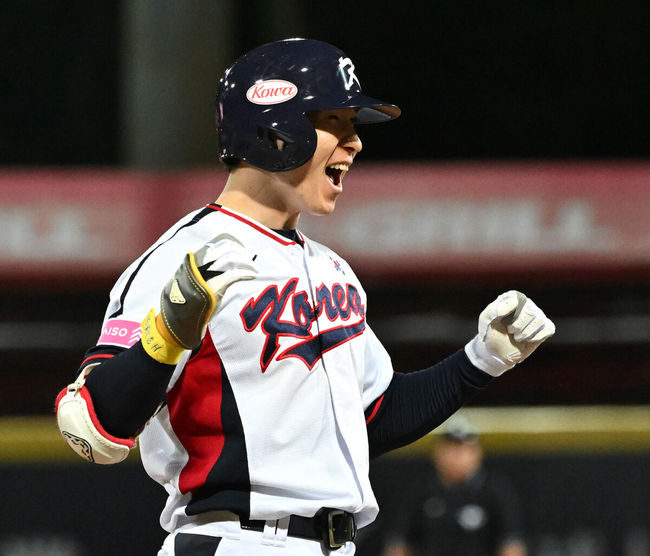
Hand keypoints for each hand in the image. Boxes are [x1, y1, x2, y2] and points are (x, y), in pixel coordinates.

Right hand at [141, 234, 256, 363]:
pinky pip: (234, 275)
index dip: (231, 244)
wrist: (177, 318)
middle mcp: (200, 265)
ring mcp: (207, 275)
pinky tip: (252, 275)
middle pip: (226, 250)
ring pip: (231, 260)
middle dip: (241, 252)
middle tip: (249, 259)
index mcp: (193, 261)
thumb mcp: (189, 281)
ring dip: (246, 262)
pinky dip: (246, 273)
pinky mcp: (214, 286)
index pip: (216, 244)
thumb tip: (215, 265)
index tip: (240, 249)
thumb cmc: (184, 302)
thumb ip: (200, 271)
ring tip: (253, 267)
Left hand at [464, 290, 554, 375]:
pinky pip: (549, 329)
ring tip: (517, 336)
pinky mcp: (546, 326)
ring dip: (526, 334)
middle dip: (518, 327)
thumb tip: (516, 301)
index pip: (518, 301)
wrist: (497, 351)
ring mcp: (538, 314)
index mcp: (512, 296)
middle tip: (510, 331)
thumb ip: (495, 309)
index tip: (502, 322)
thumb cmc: (490, 332)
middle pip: (530, 312)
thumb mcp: (486, 321)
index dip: (510, 316)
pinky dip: (536, 337)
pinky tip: (528, 339)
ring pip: (540, 320)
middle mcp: (527, 303)